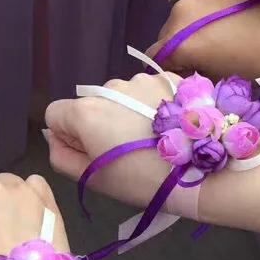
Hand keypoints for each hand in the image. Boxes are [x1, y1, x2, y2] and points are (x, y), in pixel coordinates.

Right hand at [45, 74, 175, 208]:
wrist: (206, 172)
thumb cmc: (143, 181)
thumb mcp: (94, 179)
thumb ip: (62, 157)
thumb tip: (54, 139)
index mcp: (86, 111)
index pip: (55, 114)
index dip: (67, 136)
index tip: (91, 154)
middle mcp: (110, 87)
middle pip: (89, 104)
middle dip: (99, 124)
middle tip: (124, 152)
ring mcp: (141, 80)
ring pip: (119, 97)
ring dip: (126, 114)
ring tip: (150, 140)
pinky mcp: (168, 78)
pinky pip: (146, 92)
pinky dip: (151, 106)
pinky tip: (167, 128)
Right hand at [148, 0, 259, 78]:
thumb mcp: (227, 77)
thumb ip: (199, 75)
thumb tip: (192, 74)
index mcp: (179, 41)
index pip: (155, 60)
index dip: (168, 72)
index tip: (186, 78)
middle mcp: (179, 13)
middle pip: (166, 37)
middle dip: (179, 50)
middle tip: (205, 61)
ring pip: (183, 19)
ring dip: (192, 31)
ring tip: (220, 39)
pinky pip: (200, 5)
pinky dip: (206, 16)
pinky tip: (228, 21)